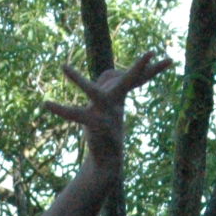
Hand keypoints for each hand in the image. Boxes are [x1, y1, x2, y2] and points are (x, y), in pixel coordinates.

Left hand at [41, 50, 173, 172]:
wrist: (108, 161)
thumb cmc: (105, 129)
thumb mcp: (109, 105)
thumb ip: (108, 85)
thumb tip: (110, 72)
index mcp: (120, 97)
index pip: (136, 79)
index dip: (150, 70)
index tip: (168, 60)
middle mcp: (116, 103)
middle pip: (129, 81)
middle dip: (140, 68)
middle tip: (151, 53)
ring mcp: (107, 115)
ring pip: (93, 93)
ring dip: (78, 81)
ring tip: (63, 66)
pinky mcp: (95, 126)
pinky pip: (75, 113)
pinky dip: (61, 109)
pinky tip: (46, 104)